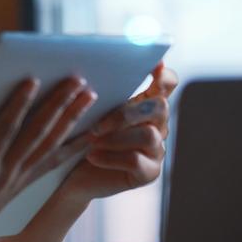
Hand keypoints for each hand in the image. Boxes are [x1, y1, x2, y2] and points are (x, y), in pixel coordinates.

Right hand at [0, 76, 97, 241]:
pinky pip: (53, 163)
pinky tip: (89, 135)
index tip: (32, 81)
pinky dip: (73, 148)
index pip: (5, 131)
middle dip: (58, 105)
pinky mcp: (21, 186)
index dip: (18, 106)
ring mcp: (17, 180)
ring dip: (72, 120)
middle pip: (37, 134)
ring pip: (51, 145)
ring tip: (91, 96)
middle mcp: (6, 174)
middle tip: (78, 80)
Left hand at [59, 62, 179, 202]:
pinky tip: (92, 156)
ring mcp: (156, 149)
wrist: (74, 175)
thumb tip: (91, 73)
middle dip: (126, 113)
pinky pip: (136, 160)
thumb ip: (100, 93)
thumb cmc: (82, 137)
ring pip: (149, 135)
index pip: (167, 84)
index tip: (154, 66)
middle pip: (160, 107)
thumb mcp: (90, 111)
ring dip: (116, 137)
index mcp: (146, 104)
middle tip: (97, 124)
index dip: (164, 75)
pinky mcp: (149, 172)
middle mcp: (157, 125)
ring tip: (92, 140)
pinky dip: (110, 157)